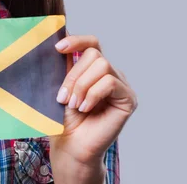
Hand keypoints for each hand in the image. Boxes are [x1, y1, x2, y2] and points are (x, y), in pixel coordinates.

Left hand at [49, 33, 137, 166]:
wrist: (72, 146)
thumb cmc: (65, 119)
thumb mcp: (62, 86)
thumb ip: (65, 65)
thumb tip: (59, 39)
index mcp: (94, 69)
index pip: (92, 43)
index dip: (77, 40)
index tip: (58, 48)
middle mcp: (111, 74)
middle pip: (94, 54)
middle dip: (74, 74)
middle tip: (64, 96)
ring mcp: (121, 85)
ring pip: (102, 66)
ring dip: (82, 85)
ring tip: (74, 104)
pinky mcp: (128, 99)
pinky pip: (110, 82)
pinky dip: (93, 94)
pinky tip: (85, 108)